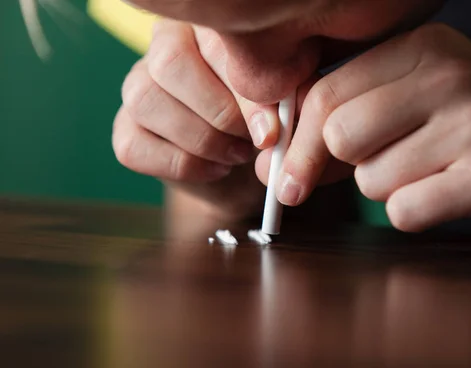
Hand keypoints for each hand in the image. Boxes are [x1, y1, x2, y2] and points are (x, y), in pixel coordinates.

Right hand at [113, 19, 284, 219]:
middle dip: (220, 113)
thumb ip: (282, 101)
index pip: (215, 43)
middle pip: (170, 63)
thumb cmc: (268, 127)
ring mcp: (137, 88)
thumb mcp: (285, 109)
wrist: (246, 174)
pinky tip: (216, 169)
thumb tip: (269, 122)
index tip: (272, 129)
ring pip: (147, 101)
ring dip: (201, 139)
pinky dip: (182, 165)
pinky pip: (136, 145)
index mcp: (206, 30)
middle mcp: (163, 49)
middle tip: (255, 141)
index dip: (244, 91)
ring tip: (238, 155)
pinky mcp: (125, 130)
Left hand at [259, 23, 470, 245]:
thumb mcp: (425, 105)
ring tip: (440, 173)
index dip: (298, 140)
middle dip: (349, 166)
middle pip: (338, 134)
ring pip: (370, 178)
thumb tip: (278, 165)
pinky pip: (405, 211)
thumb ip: (353, 123)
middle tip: (389, 166)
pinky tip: (455, 195)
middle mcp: (449, 73)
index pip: (325, 91)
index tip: (290, 173)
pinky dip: (420, 214)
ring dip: (394, 189)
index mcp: (426, 45)